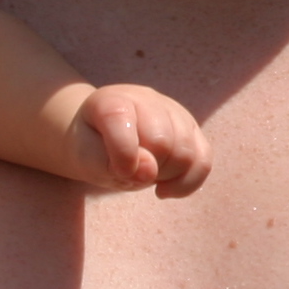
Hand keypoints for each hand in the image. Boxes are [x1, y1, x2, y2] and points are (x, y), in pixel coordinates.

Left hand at [73, 84, 212, 197]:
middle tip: (130, 172)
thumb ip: (106, 163)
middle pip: (162, 141)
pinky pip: (204, 160)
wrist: (101, 137)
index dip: (122, 153)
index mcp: (111, 100)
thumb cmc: (92, 147)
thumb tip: (148, 170)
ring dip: (165, 175)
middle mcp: (146, 99)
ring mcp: (174, 111)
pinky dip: (186, 183)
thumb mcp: (85, 157)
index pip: (120, 118)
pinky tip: (164, 189)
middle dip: (146, 168)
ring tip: (146, 174)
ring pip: (187, 153)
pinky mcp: (192, 129)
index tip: (119, 172)